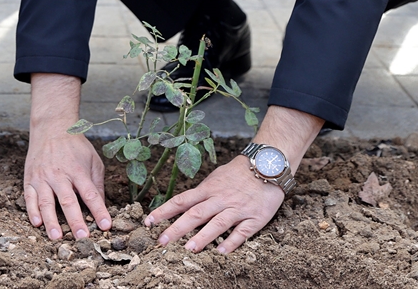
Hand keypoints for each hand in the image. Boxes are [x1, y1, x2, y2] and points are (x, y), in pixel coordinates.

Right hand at [22, 74, 112, 240]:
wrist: (51, 128)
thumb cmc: (75, 146)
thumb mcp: (93, 160)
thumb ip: (97, 184)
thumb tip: (101, 206)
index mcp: (77, 170)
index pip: (90, 194)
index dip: (98, 210)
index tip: (106, 226)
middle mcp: (59, 174)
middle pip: (68, 201)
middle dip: (76, 221)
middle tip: (82, 239)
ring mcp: (42, 177)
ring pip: (46, 202)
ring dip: (51, 221)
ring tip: (56, 237)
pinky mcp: (30, 178)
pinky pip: (29, 197)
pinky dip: (32, 211)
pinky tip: (37, 223)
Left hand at [147, 105, 322, 252]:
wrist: (268, 164)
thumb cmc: (239, 172)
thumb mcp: (216, 177)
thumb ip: (202, 192)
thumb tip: (184, 204)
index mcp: (209, 189)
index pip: (182, 200)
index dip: (164, 211)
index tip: (149, 221)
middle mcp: (220, 199)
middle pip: (195, 214)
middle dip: (177, 228)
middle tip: (161, 241)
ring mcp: (238, 208)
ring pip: (217, 224)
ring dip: (202, 237)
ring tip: (189, 249)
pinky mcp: (255, 217)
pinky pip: (242, 232)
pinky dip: (232, 242)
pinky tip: (222, 252)